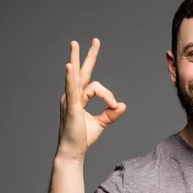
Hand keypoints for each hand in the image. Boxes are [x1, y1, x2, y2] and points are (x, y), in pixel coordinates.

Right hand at [56, 39, 125, 161]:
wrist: (73, 151)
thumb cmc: (83, 137)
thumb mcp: (101, 123)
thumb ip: (111, 113)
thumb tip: (122, 105)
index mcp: (79, 98)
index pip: (95, 86)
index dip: (107, 95)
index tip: (114, 106)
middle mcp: (72, 96)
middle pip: (82, 71)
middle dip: (88, 56)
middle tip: (95, 40)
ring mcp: (70, 100)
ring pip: (78, 78)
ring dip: (76, 59)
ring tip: (74, 44)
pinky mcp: (70, 107)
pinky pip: (71, 89)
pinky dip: (70, 78)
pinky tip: (69, 67)